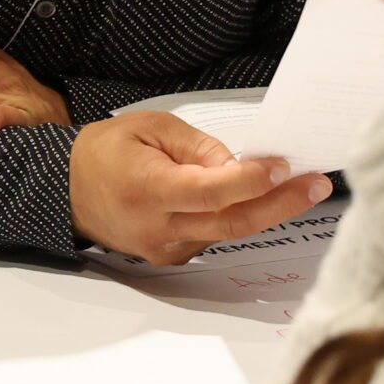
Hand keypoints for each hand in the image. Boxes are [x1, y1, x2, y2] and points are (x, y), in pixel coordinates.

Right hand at [70, 111, 333, 264]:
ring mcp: (165, 248)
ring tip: (297, 187)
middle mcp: (158, 227)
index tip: (283, 166)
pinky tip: (253, 200)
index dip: (252, 181)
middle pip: (232, 223)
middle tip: (317, 185)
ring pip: (228, 234)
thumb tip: (240, 164)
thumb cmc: (106, 151)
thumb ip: (197, 146)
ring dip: (265, 211)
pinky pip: (213, 238)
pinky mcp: (170, 257)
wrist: (66, 190)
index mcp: (149, 190)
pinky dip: (236, 218)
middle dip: (281, 205)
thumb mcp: (150, 127)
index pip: (212, 192)